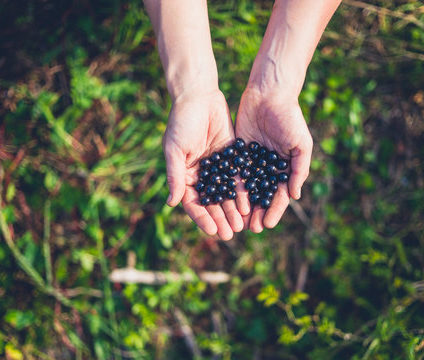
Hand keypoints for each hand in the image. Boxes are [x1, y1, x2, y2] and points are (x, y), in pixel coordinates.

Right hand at [163, 89, 243, 239]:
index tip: (213, 230)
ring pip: (227, 193)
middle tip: (232, 233)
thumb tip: (172, 203)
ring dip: (233, 209)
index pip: (194, 203)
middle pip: (212, 202)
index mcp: (185, 174)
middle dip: (221, 218)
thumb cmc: (181, 122)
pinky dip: (243, 191)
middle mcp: (201, 174)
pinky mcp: (232, 156)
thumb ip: (175, 176)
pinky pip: (238, 177)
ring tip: (243, 223)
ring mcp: (218, 166)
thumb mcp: (175, 150)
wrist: (199, 95)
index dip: (203, 218)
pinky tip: (251, 203)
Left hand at [235, 87, 312, 232]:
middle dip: (257, 212)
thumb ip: (299, 169)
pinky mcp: (239, 152)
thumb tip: (295, 195)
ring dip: (243, 205)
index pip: (279, 195)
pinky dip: (231, 187)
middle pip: (262, 195)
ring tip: (237, 220)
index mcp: (285, 167)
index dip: (274, 210)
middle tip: (250, 228)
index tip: (267, 224)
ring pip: (247, 187)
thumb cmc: (290, 117)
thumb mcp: (301, 144)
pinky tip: (225, 200)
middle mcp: (268, 167)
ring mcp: (253, 160)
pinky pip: (234, 172)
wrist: (269, 93)